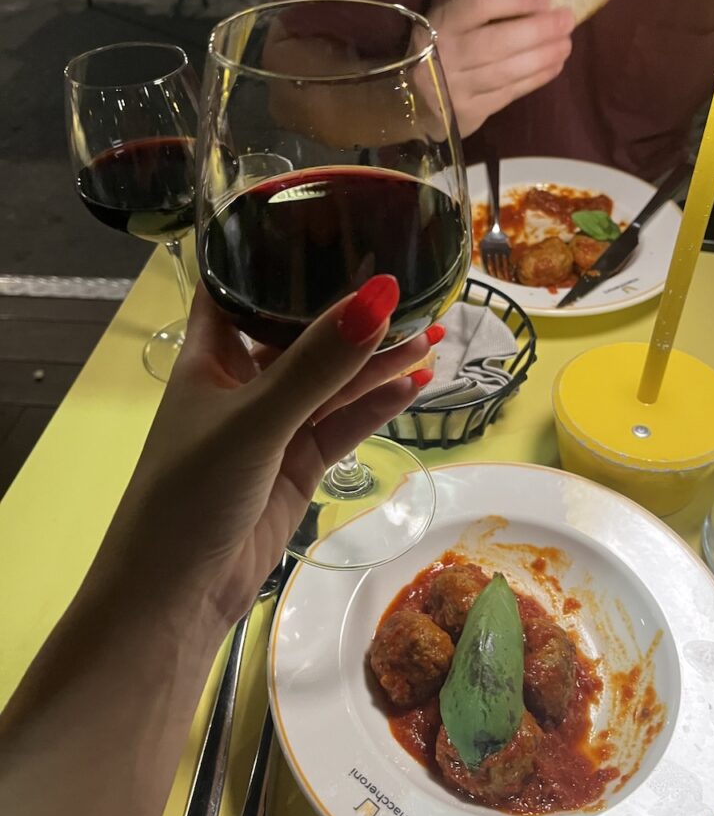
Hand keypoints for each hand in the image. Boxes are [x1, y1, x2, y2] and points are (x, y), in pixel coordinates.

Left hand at [97, 277, 433, 629]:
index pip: (240, 284)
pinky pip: (343, 425)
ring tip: (433, 333)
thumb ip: (318, 364)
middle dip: (352, 313)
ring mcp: (273, 425)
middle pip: (303, 333)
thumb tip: (380, 295)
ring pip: (333, 382)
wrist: (177, 595)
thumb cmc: (192, 492)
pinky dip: (377, 405)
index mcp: (210, 354)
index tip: (329, 220)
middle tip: (413, 287)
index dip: (276, 252)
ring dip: (377, 361)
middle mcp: (243, 381)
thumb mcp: (255, 419)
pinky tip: (415, 384)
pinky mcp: (297, 466)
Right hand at [428, 0, 574, 137]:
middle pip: (498, 41)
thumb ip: (491, 10)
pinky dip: (535, 79)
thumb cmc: (444, 48)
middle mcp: (444, 56)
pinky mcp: (467, 112)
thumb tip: (542, 0)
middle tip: (567, 22)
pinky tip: (553, 66)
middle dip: (539, 30)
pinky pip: (507, 94)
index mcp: (441, 22)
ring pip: (506, 71)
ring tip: (566, 45)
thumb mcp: (455, 20)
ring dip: (543, 57)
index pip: (481, 4)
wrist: (413, 98)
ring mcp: (454, 88)